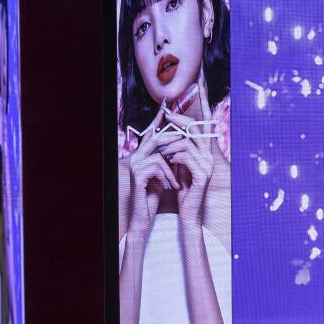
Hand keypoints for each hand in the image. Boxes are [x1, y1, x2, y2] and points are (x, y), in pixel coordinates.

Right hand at [127, 105, 178, 231]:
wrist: (144, 214)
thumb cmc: (155, 193)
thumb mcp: (164, 172)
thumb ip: (168, 157)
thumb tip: (181, 142)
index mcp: (142, 154)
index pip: (151, 132)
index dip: (159, 120)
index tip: (168, 108)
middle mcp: (136, 157)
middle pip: (155, 138)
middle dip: (172, 140)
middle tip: (187, 144)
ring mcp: (135, 166)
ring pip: (160, 154)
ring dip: (172, 169)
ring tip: (176, 182)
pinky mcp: (137, 176)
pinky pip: (158, 167)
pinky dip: (168, 176)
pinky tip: (171, 187)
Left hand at [160, 110, 213, 226]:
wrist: (188, 210)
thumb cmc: (183, 187)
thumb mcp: (180, 164)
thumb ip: (179, 150)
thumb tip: (170, 133)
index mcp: (205, 153)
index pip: (201, 128)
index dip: (189, 117)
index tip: (174, 111)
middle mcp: (209, 157)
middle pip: (197, 131)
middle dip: (181, 123)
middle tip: (167, 118)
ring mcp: (207, 166)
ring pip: (188, 145)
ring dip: (172, 145)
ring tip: (161, 150)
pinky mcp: (202, 176)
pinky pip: (188, 158)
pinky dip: (176, 157)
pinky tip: (168, 160)